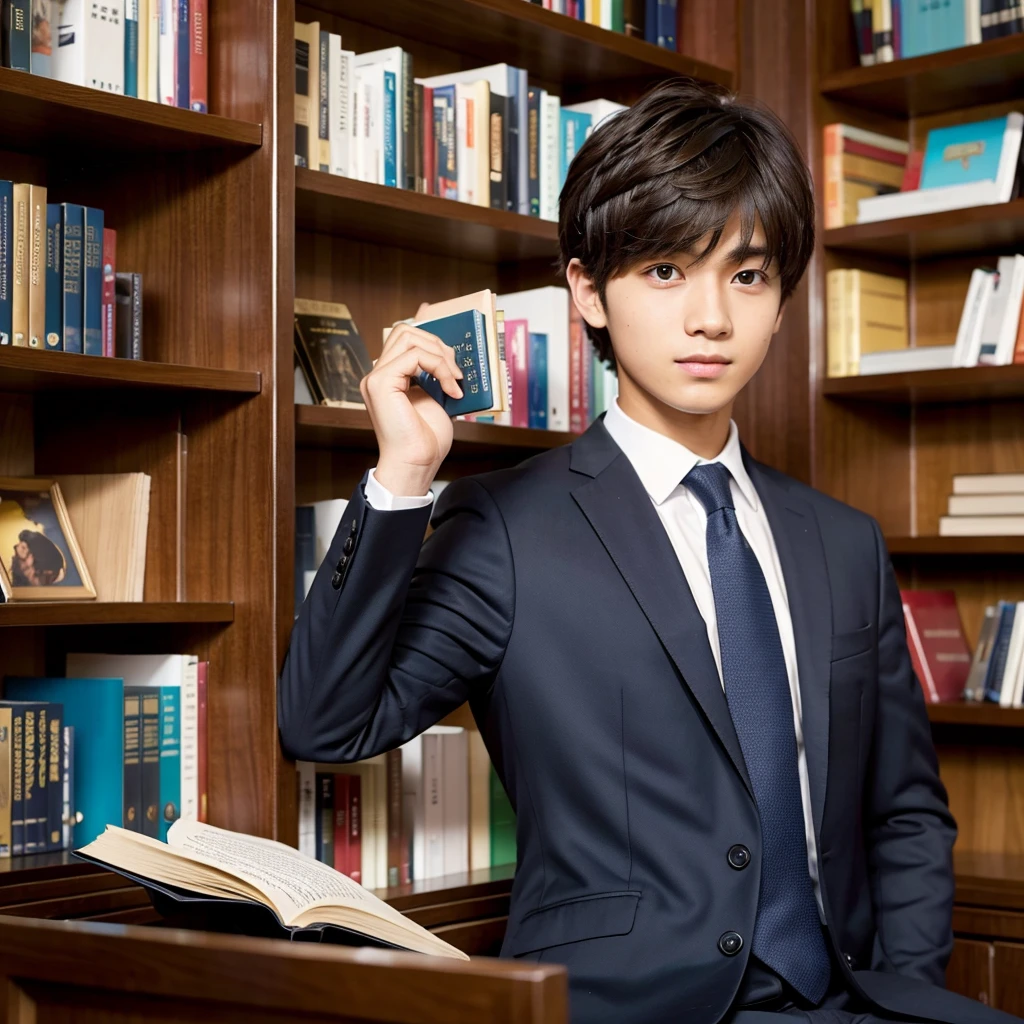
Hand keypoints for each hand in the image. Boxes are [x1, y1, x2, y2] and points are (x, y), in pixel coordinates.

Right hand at [361, 321, 463, 495]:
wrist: (416, 463)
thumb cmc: (426, 438)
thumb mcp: (437, 396)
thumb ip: (436, 373)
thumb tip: (447, 351)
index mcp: (388, 377)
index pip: (401, 336)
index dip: (420, 322)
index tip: (433, 311)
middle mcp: (377, 374)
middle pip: (405, 331)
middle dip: (438, 343)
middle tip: (456, 371)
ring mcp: (375, 378)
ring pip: (408, 336)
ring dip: (439, 354)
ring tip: (453, 380)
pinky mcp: (380, 383)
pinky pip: (413, 355)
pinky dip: (438, 367)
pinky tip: (449, 388)